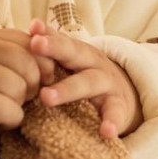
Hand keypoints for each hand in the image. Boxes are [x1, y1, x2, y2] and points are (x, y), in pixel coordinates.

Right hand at [0, 28, 53, 145]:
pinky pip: (12, 111)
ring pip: (22, 90)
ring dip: (18, 104)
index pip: (31, 44)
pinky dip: (10, 120)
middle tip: (17, 97)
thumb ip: (12, 52)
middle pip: (30, 67)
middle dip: (31, 86)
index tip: (37, 79)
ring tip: (1, 106)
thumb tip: (52, 61)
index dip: (41, 64)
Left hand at [28, 19, 141, 138]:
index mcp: (78, 51)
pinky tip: (106, 132)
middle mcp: (92, 63)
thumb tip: (31, 26)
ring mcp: (106, 83)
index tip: (32, 32)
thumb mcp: (73, 57)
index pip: (61, 40)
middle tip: (35, 44)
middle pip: (73, 53)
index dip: (47, 35)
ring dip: (67, 89)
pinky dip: (112, 122)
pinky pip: (115, 113)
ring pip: (88, 83)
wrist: (126, 92)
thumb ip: (53, 43)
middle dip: (54, 48)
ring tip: (46, 98)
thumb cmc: (86, 73)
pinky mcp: (118, 105)